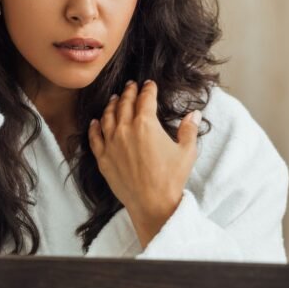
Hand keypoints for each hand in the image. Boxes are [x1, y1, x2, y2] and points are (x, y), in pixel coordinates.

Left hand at [87, 80, 200, 246]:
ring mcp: (111, 144)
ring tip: (114, 99)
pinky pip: (94, 137)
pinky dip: (94, 127)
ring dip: (112, 105)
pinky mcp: (103, 158)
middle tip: (130, 86)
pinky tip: (95, 121)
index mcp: (146, 124)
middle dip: (129, 92)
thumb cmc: (171, 178)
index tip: (149, 85)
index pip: (146, 99)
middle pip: (125, 104)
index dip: (148, 89)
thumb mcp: (186, 152)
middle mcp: (125, 130)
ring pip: (108, 117)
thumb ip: (189, 129)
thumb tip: (194, 114)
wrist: (152, 203)